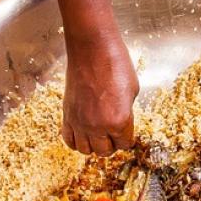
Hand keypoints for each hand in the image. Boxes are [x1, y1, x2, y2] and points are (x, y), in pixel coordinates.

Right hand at [63, 31, 138, 153]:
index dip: (127, 137)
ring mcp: (80, 122)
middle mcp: (98, 126)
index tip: (126, 131)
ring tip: (98, 134)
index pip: (125, 144)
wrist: (92, 49)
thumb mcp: (133, 91)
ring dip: (94, 145)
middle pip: (105, 151)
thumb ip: (127, 113)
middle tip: (113, 134)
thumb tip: (120, 122)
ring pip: (86, 150)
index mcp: (119, 121)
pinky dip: (76, 141)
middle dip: (111, 144)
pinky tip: (82, 134)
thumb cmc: (115, 64)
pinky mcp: (67, 115)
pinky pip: (69, 140)